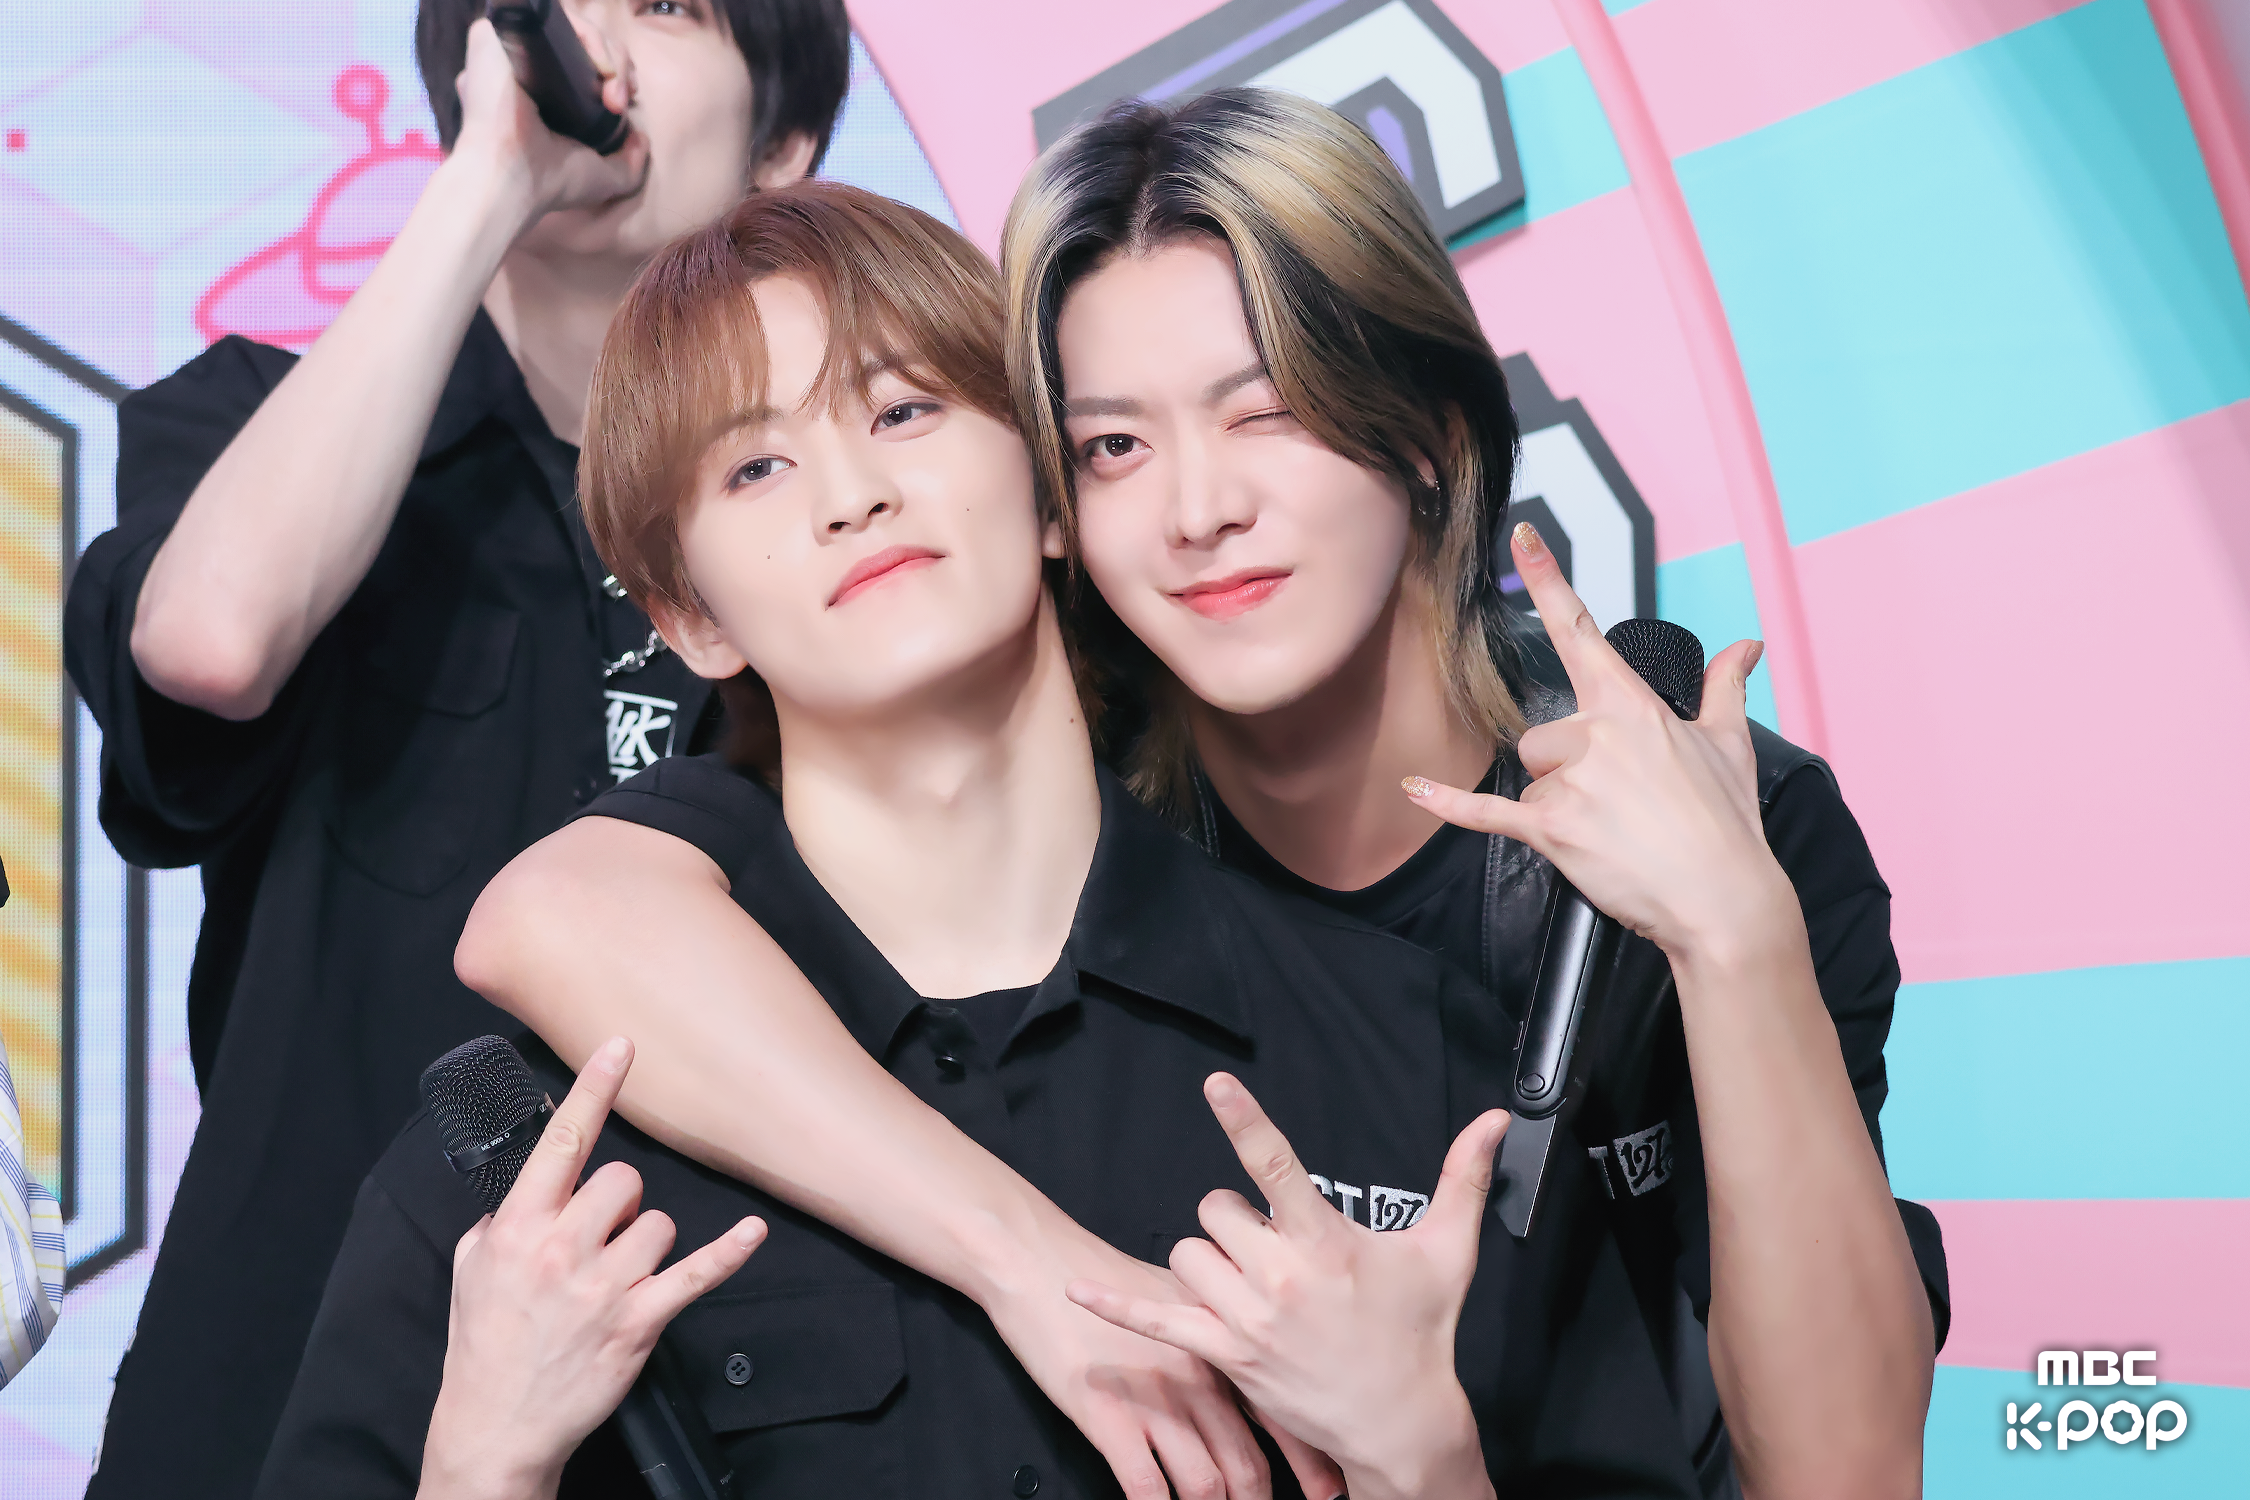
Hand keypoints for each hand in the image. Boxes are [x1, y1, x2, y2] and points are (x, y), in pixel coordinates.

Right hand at [418, 1037, 764, 1499]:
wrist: (495, 1425)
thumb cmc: (484, 1346)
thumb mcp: (470, 1269)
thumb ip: (504, 1218)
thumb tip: (534, 1186)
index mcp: (518, 1227)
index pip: (563, 1142)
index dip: (595, 1089)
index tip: (622, 1047)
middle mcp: (561, 1249)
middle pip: (624, 1180)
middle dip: (620, 1204)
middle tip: (601, 1240)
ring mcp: (603, 1286)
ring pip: (659, 1222)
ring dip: (647, 1245)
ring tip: (617, 1278)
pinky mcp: (638, 1322)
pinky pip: (695, 1273)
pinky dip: (728, 1253)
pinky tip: (750, 1233)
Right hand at [449, 17, 649, 228]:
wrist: (511, 180)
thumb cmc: (550, 183)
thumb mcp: (604, 177)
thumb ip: (628, 161)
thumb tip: (641, 138)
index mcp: (543, 91)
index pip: (585, 60)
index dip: (615, 71)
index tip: (623, 102)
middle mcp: (523, 66)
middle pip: (584, 38)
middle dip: (617, 64)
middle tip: (619, 101)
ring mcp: (507, 48)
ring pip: (570, 23)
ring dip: (606, 50)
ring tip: (613, 91)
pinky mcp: (494, 35)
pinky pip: (547, 12)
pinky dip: (583, 33)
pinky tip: (595, 66)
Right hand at [984, 1245, 1345, 1499]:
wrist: (1040, 1262)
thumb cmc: (1105, 1279)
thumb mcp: (1181, 1297)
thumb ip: (1222, 1330)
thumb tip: (1260, 1364)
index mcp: (1221, 1340)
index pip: (1282, 1410)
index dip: (1311, 1461)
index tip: (1331, 1491)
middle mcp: (1198, 1373)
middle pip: (1249, 1461)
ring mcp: (1154, 1396)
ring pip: (1206, 1482)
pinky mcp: (1109, 1414)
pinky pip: (1146, 1485)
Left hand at [1068, 1076, 1505, 1499]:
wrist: (1400, 1423)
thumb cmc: (1422, 1334)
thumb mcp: (1448, 1252)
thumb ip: (1464, 1178)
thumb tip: (1495, 1120)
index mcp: (1328, 1241)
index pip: (1276, 1165)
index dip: (1244, 1119)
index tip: (1216, 1084)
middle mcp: (1282, 1276)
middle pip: (1218, 1208)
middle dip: (1237, 1218)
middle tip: (1272, 1245)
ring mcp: (1249, 1320)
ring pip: (1191, 1253)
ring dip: (1209, 1257)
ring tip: (1249, 1280)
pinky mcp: (1227, 1356)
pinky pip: (1158, 1320)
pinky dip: (1117, 1305)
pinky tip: (1078, 1292)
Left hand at [1405, 521, 1791, 965]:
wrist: (1723, 899)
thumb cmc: (1727, 823)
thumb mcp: (1729, 744)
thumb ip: (1723, 686)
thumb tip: (1746, 646)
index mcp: (1631, 706)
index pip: (1581, 630)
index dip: (1550, 581)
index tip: (1523, 539)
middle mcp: (1596, 734)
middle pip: (1542, 735)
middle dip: (1566, 767)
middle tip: (1617, 804)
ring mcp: (1570, 782)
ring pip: (1531, 779)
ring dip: (1556, 803)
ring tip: (1608, 831)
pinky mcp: (1551, 829)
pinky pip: (1486, 811)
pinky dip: (1448, 804)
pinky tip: (1413, 789)